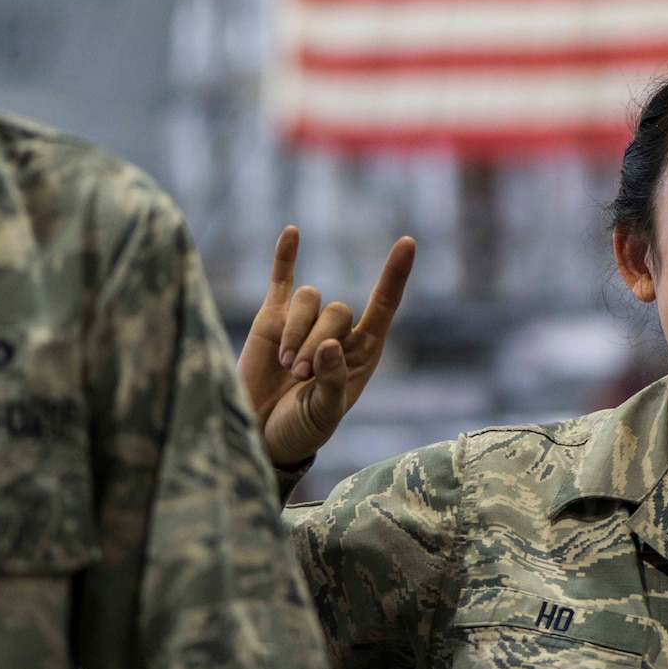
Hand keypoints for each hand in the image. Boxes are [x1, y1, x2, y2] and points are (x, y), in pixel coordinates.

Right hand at [239, 227, 416, 470]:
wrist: (260, 436)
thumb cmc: (301, 429)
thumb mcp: (324, 414)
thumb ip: (331, 382)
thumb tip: (330, 345)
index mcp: (362, 353)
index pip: (384, 305)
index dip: (394, 275)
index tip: (407, 242)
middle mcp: (337, 333)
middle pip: (337, 309)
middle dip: (317, 340)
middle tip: (301, 375)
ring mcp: (304, 323)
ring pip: (309, 299)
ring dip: (297, 330)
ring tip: (287, 366)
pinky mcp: (272, 320)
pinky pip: (282, 281)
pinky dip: (286, 257)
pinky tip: (293, 232)